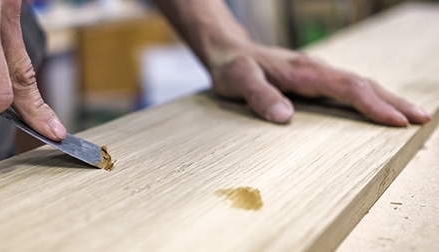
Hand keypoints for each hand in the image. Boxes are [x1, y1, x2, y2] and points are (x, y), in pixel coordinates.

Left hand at [210, 43, 430, 125]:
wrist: (227, 52)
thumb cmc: (232, 67)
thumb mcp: (238, 81)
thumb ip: (259, 96)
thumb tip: (286, 117)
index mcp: (302, 71)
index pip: (346, 87)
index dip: (371, 105)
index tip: (395, 121)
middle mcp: (314, 69)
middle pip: (361, 84)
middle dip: (392, 101)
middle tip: (422, 119)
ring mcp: (315, 73)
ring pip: (358, 84)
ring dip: (386, 99)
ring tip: (411, 115)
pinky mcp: (313, 78)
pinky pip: (347, 86)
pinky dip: (369, 96)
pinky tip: (378, 106)